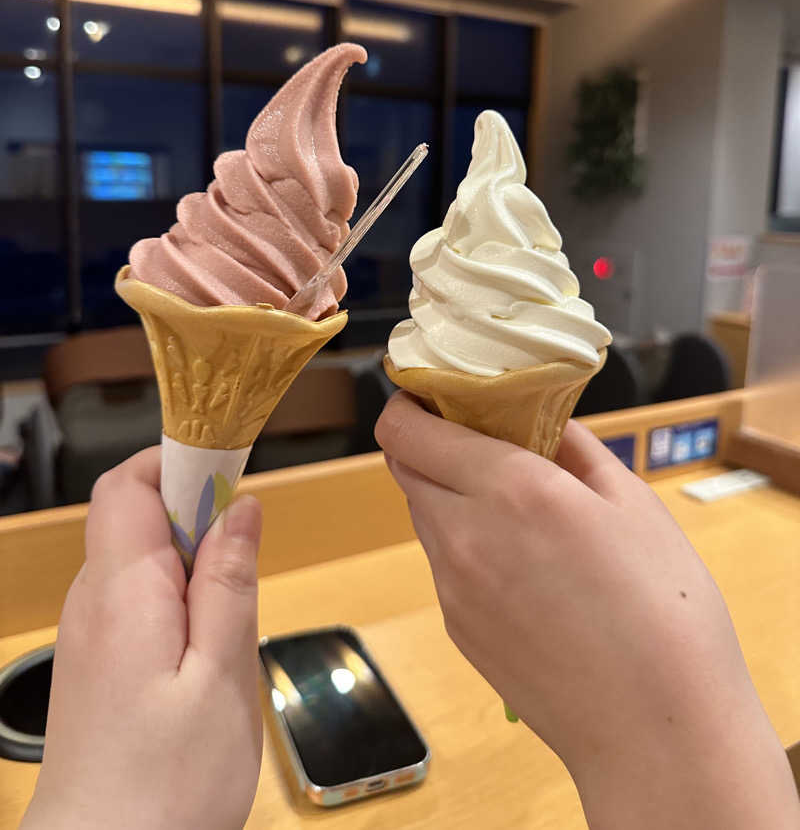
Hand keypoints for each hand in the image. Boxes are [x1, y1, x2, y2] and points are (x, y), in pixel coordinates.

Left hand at [21, 448, 262, 829]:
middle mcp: (92, 603)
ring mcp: (90, 635)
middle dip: (195, 514)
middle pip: (134, 516)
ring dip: (192, 562)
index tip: (233, 471)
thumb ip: (230, 584)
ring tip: (231, 616)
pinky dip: (178, 599)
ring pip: (140, 559)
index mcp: (121, 592)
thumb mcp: (222, 677)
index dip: (177, 462)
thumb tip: (240, 505)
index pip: (127, 484)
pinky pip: (136, 600)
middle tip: (246, 562)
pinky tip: (207, 649)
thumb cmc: (167, 786)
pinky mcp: (97, 665)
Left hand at [376, 392, 799, 829]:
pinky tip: (522, 568)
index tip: (434, 396)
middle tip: (482, 443)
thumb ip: (572, 447)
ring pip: (424, 516)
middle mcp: (462, 534)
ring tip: (513, 508)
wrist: (656, 730)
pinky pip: (443, 565)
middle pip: (405, 468)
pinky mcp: (457, 629)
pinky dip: (464, 546)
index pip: (404, 430)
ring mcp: (452, 588)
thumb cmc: (663, 608)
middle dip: (430, 445)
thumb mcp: (631, 502)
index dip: (408, 405)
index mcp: (508, 489)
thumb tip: (539, 420)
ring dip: (448, 495)